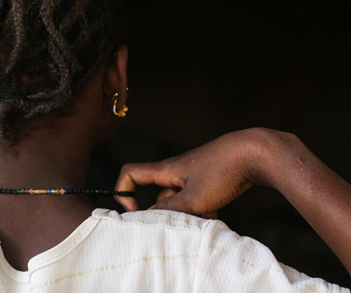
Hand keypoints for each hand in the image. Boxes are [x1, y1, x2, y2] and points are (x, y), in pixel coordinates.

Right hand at [114, 128, 277, 216]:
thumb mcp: (194, 198)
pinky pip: (198, 198)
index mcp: (166, 170)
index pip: (131, 173)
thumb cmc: (223, 171)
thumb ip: (171, 209)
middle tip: (180, 225)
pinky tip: (216, 216)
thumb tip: (152, 215)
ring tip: (205, 220)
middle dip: (167, 213)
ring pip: (181, 199)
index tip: (135, 211)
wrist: (254, 153)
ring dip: (188, 214)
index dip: (124, 191)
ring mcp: (194, 175)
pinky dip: (203, 210)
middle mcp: (176, 171)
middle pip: (159, 195)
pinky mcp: (210, 179)